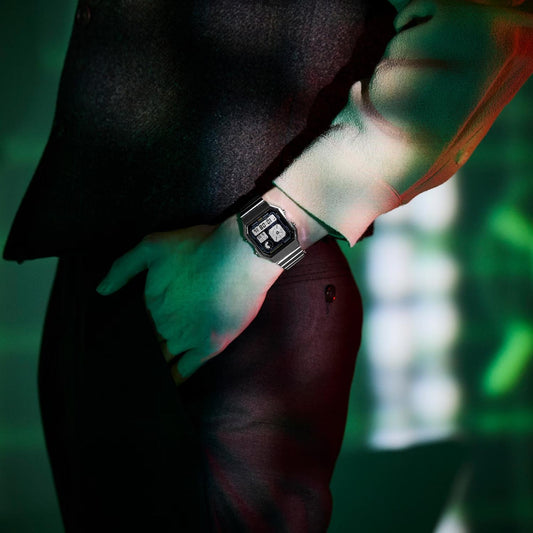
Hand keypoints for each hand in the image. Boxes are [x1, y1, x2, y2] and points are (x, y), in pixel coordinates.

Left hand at [95, 215, 283, 384]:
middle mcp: (163, 324)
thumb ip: (124, 267)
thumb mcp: (153, 245)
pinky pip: (184, 370)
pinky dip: (173, 380)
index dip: (131, 332)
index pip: (135, 325)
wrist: (239, 257)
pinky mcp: (208, 346)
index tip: (119, 343)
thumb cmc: (198, 248)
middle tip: (128, 364)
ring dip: (152, 368)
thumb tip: (101, 290)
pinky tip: (163, 389)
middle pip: (148, 342)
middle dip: (140, 350)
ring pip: (162, 359)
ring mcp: (185, 338)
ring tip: (139, 384)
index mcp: (150, 302)